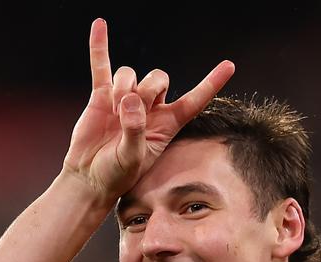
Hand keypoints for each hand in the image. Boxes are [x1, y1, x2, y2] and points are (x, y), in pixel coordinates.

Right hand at [63, 18, 234, 205]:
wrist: (90, 177)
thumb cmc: (117, 174)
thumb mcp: (132, 159)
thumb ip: (135, 131)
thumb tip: (130, 101)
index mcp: (167, 125)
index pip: (194, 100)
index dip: (211, 83)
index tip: (229, 65)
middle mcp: (150, 109)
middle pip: (159, 78)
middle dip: (147, 89)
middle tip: (130, 112)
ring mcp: (126, 99)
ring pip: (131, 74)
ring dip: (122, 87)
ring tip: (112, 111)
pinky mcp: (102, 96)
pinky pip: (102, 66)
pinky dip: (100, 46)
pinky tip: (100, 25)